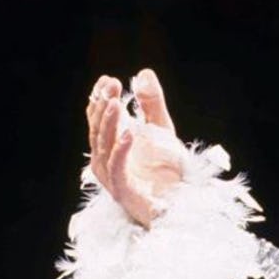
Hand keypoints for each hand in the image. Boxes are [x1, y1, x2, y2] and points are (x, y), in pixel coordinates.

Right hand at [85, 69, 186, 226]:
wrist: (180, 205)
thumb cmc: (166, 171)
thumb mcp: (161, 130)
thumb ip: (151, 104)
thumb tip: (143, 72)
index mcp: (110, 145)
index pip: (99, 118)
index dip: (101, 98)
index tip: (108, 79)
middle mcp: (105, 160)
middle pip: (98, 129)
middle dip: (103, 106)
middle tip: (111, 85)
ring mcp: (111, 177)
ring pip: (103, 147)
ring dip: (109, 124)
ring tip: (116, 103)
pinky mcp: (123, 192)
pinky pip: (117, 169)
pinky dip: (121, 151)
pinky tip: (129, 134)